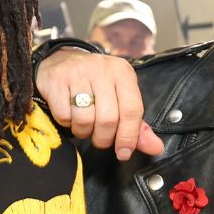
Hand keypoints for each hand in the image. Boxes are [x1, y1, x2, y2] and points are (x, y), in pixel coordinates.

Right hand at [36, 49, 162, 160]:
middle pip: (108, 119)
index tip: (123, 152)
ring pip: (85, 119)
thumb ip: (137, 125)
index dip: (128, 136)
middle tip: (99, 139)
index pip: (132, 110)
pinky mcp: (56, 80)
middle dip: (103, 138)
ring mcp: (77, 72)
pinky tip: (68, 114)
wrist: (60, 61)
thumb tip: (156, 148)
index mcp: (122, 73)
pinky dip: (66, 123)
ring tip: (83, 125)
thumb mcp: (119, 98)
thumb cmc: (94, 84)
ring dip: (83, 132)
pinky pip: (64, 115)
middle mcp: (102, 69)